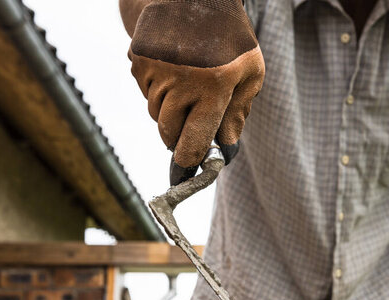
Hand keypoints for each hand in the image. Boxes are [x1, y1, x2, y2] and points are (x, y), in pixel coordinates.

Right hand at [129, 0, 264, 183]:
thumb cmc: (231, 39)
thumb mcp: (250, 73)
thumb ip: (238, 113)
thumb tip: (226, 148)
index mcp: (214, 87)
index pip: (194, 139)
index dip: (189, 161)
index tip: (187, 172)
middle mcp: (180, 81)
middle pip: (168, 133)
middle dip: (178, 140)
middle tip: (188, 137)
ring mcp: (155, 70)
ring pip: (155, 114)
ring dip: (170, 114)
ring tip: (188, 91)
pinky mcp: (138, 61)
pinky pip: (145, 93)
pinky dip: (158, 92)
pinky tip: (174, 72)